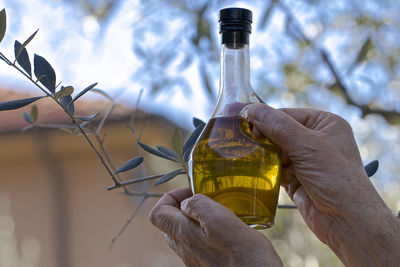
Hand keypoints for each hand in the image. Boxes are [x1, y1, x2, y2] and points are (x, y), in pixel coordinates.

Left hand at [149, 188, 282, 266]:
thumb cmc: (243, 253)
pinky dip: (208, 233)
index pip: (157, 214)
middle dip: (183, 207)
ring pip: (185, 234)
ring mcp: (195, 259)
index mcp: (183, 235)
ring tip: (218, 214)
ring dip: (196, 220)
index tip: (189, 192)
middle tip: (204, 201)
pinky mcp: (208, 264)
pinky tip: (226, 231)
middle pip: (170, 224)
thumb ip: (197, 206)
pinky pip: (200, 244)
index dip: (170, 197)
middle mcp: (185, 249)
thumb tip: (186, 202)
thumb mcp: (219, 218)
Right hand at [247, 103, 399, 266]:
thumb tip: (252, 109)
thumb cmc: (336, 178)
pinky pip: (274, 168)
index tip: (241, 119)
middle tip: (238, 136)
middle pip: (278, 132)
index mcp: (324, 124)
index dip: (264, 117)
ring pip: (274, 150)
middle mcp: (315, 140)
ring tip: (243, 152)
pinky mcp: (296, 178)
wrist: (346, 220)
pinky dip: (265, 168)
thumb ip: (278, 126)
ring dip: (262, 153)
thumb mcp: (307, 145)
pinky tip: (253, 167)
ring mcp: (305, 160)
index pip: (286, 115)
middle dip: (261, 136)